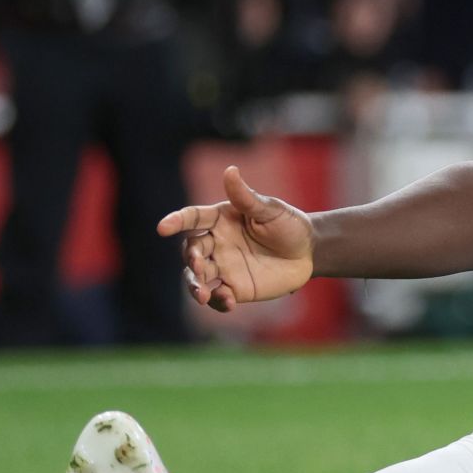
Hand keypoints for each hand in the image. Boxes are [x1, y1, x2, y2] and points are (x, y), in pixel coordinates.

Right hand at [157, 166, 314, 311]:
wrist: (309, 253)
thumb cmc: (288, 225)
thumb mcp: (271, 210)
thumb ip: (247, 197)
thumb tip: (230, 170)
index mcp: (220, 220)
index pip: (192, 219)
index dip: (176, 221)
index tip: (163, 228)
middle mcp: (216, 243)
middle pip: (192, 251)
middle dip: (192, 259)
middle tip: (200, 265)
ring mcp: (222, 266)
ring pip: (198, 277)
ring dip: (195, 286)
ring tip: (202, 295)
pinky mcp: (234, 287)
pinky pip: (218, 296)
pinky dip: (218, 301)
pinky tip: (228, 302)